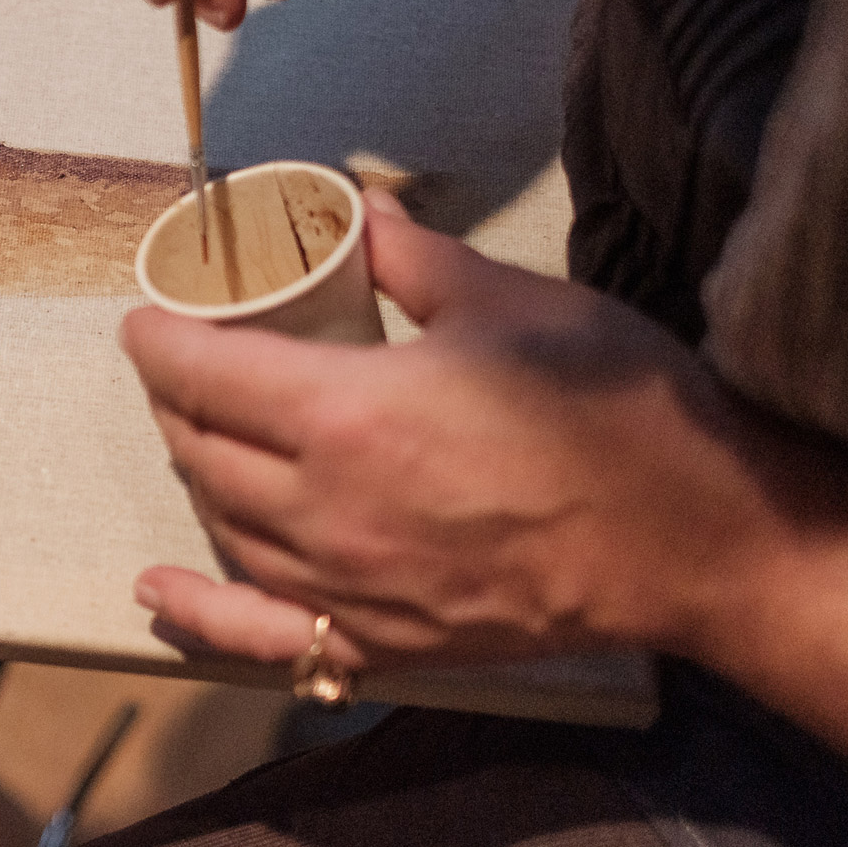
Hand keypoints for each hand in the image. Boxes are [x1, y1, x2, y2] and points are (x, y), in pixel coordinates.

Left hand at [125, 190, 847, 676]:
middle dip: (174, 398)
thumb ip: (413, 254)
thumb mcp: (511, 301)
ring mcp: (350, 586)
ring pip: (224, 526)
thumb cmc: (613, 409)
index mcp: (345, 414)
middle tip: (187, 362)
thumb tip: (356, 207)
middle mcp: (326, 509)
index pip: (202, 373)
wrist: (700, 540)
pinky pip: (265, 634)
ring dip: (197, 473)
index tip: (148, 318)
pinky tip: (156, 591)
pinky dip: (199, 613)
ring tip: (205, 433)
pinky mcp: (386, 639)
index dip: (158, 339)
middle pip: (199, 448)